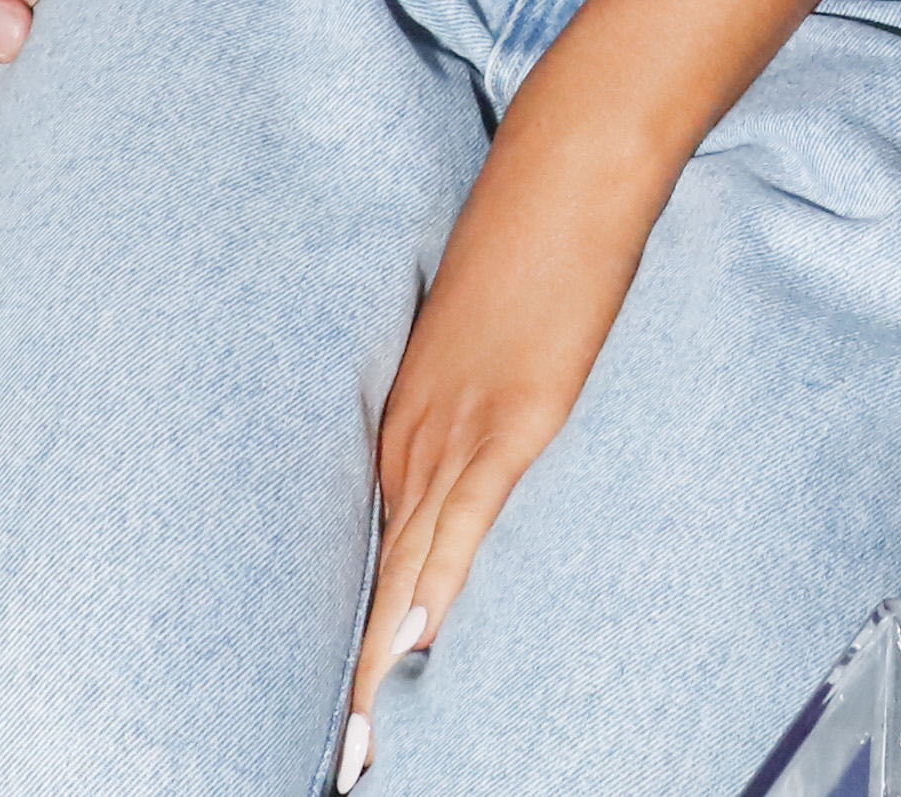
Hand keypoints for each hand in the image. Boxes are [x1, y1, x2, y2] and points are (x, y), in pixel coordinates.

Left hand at [342, 122, 669, 784]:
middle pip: (375, 577)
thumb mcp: (479, 337)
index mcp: (404, 418)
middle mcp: (414, 433)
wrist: (564, 163)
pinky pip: (469, 517)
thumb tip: (469, 451)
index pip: (368, 551)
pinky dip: (442, 580)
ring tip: (356, 738)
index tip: (335, 712)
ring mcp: (461, 426)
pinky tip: (416, 641)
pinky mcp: (515, 416)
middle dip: (352, 676)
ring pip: (408, 565)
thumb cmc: (526, 237)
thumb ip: (465, 399)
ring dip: (379, 658)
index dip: (351, 637)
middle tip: (336, 757)